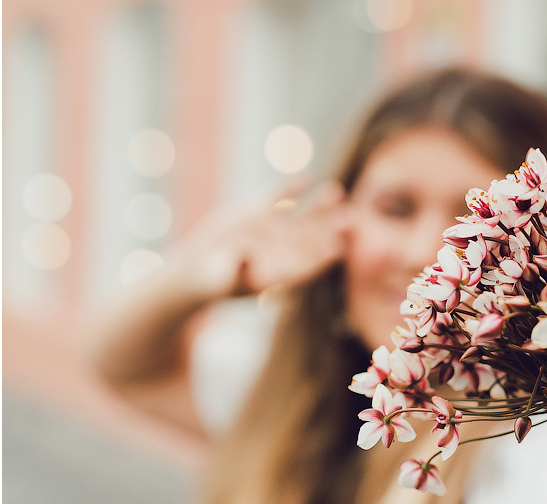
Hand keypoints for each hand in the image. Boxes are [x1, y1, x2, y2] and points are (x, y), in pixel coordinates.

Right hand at [175, 179, 350, 301]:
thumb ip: (238, 269)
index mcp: (280, 273)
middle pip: (312, 239)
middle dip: (331, 228)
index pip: (307, 263)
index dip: (323, 255)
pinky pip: (277, 198)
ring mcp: (271, 232)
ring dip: (319, 206)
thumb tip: (249, 258)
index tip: (339, 246)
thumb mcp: (222, 279)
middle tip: (353, 218)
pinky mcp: (255, 213)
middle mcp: (281, 252)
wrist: (194, 271)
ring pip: (301, 217)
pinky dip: (290, 188)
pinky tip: (306, 177)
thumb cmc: (209, 283)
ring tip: (337, 192)